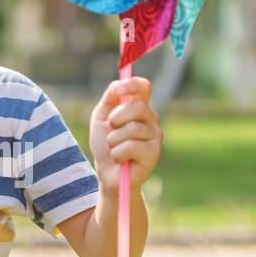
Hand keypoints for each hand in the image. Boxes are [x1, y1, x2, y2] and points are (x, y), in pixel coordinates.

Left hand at [89, 76, 162, 196]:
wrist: (107, 173)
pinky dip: (118, 154)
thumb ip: (110, 97)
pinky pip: (131, 146)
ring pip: (132, 128)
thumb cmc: (105, 145)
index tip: (117, 91)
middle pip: (139, 106)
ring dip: (114, 140)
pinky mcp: (154, 152)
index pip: (143, 87)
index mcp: (139, 108)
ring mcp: (155, 135)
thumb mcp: (101, 117)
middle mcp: (151, 119)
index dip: (131, 85)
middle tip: (111, 129)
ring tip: (114, 148)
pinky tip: (120, 160)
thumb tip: (118, 83)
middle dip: (117, 118)